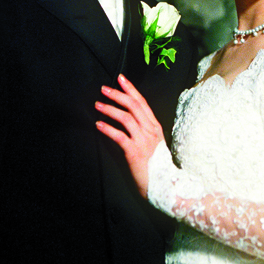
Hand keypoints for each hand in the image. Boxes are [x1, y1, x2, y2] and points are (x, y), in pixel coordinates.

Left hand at [95, 74, 164, 197]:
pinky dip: (108, 129)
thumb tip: (128, 119)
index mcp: (155, 126)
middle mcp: (150, 130)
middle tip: (104, 88)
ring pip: (126, 118)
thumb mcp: (153, 143)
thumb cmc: (157, 165)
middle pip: (133, 106)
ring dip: (110, 109)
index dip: (131, 89)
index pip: (142, 102)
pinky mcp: (135, 152)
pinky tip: (98, 125)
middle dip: (118, 94)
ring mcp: (143, 141)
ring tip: (97, 105)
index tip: (121, 78)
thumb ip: (143, 131)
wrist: (166, 184)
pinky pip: (119, 136)